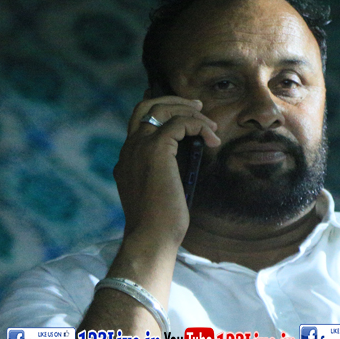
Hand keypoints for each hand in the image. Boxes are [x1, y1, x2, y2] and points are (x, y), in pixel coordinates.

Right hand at [115, 95, 220, 247]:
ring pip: (161, 109)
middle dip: (173, 101)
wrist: (151, 236)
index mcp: (127, 159)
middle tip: (198, 106)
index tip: (185, 116)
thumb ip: (160, 174)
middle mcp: (129, 148)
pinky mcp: (156, 149)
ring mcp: (140, 147)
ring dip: (190, 112)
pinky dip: (199, 125)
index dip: (162, 112)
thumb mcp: (156, 193)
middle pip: (145, 106)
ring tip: (211, 125)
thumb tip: (180, 164)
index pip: (139, 122)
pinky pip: (179, 122)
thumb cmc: (159, 224)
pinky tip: (212, 139)